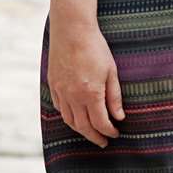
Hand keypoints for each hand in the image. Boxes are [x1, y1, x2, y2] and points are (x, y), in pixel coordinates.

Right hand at [46, 20, 123, 147]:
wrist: (71, 30)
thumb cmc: (95, 48)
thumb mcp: (111, 72)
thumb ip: (114, 97)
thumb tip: (119, 117)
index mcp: (90, 94)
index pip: (100, 122)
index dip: (109, 131)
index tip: (116, 133)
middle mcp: (73, 96)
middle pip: (83, 127)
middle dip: (95, 137)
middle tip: (104, 142)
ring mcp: (61, 91)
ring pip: (69, 120)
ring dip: (81, 130)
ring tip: (91, 133)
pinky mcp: (53, 84)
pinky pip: (60, 108)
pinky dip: (68, 117)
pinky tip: (76, 117)